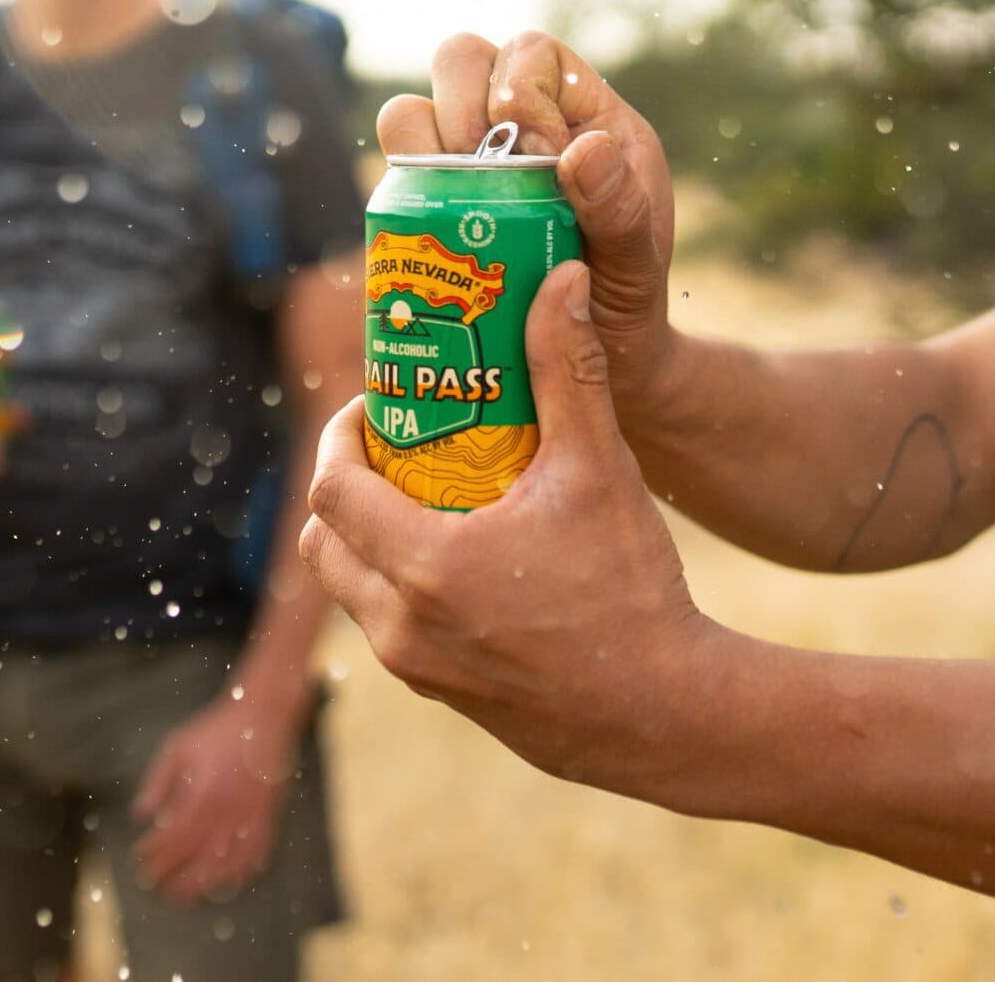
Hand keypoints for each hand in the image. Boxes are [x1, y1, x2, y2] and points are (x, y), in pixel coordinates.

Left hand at [131, 693, 300, 903]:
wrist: (263, 717)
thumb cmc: (218, 731)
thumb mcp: (178, 748)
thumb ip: (157, 782)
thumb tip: (141, 814)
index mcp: (202, 793)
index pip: (173, 836)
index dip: (154, 851)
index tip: (140, 857)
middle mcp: (226, 810)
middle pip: (196, 855)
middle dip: (173, 874)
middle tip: (156, 885)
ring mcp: (249, 816)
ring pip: (225, 862)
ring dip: (203, 882)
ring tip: (186, 894)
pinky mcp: (267, 816)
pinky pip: (255, 853)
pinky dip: (241, 871)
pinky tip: (228, 880)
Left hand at [299, 261, 722, 794]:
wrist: (669, 715)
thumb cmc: (632, 591)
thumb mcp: (599, 469)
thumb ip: (568, 371)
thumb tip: (560, 279)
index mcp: (426, 566)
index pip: (332, 488)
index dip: (342, 436)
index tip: (379, 406)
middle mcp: (403, 626)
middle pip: (325, 541)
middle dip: (347, 487)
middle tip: (398, 449)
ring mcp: (419, 670)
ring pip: (352, 590)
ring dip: (370, 539)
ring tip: (430, 498)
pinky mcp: (443, 696)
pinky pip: (390, 629)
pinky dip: (399, 586)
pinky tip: (466, 556)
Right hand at [380, 33, 677, 421]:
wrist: (591, 362)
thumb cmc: (626, 301)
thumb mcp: (636, 260)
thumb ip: (621, 208)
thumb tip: (583, 149)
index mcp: (582, 116)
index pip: (532, 54)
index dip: (519, 91)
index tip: (535, 157)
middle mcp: (520, 126)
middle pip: (462, 60)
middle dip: (459, 106)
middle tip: (475, 169)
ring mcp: (470, 162)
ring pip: (414, 110)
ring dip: (421, 144)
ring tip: (448, 198)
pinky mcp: (433, 201)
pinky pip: (396, 170)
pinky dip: (400, 190)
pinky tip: (426, 231)